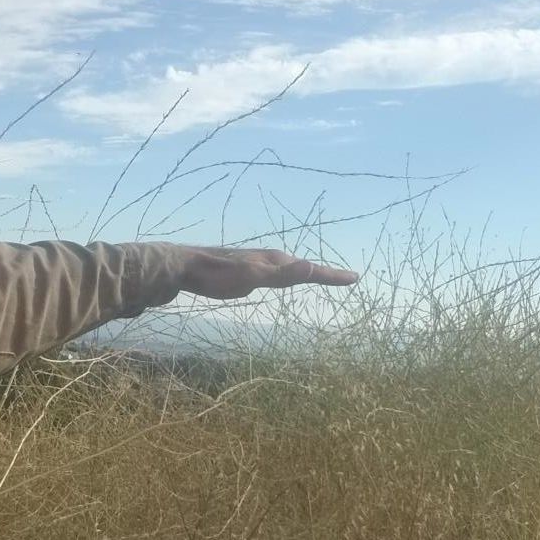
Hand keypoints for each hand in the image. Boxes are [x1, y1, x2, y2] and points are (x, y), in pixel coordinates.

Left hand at [177, 246, 358, 299]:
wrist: (185, 266)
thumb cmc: (218, 275)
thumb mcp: (252, 277)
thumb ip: (281, 274)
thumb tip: (312, 266)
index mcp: (275, 261)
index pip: (310, 270)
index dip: (332, 275)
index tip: (354, 277)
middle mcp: (268, 259)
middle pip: (302, 267)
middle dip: (323, 273)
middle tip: (343, 278)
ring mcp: (256, 264)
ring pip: (287, 268)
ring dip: (304, 272)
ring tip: (317, 276)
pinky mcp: (243, 271)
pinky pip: (273, 273)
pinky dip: (285, 275)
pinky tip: (277, 280)